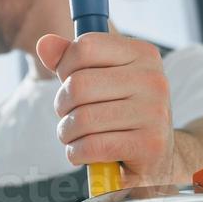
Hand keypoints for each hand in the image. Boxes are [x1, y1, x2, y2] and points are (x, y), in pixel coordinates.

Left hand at [36, 32, 176, 187]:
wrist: (158, 158)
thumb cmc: (122, 112)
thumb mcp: (101, 80)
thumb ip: (72, 61)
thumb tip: (44, 43)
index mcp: (143, 54)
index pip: (85, 47)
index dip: (64, 67)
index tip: (69, 84)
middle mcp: (153, 79)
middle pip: (79, 85)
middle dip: (62, 105)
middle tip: (68, 116)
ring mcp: (154, 112)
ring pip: (82, 119)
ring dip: (67, 133)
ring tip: (74, 137)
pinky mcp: (149, 145)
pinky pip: (92, 146)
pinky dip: (76, 153)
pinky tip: (82, 153)